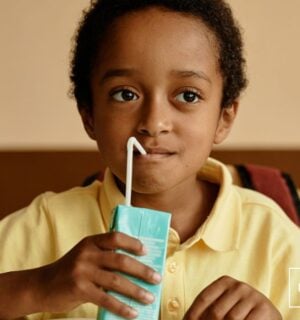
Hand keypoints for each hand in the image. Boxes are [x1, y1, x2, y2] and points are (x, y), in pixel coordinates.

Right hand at [33, 232, 160, 318]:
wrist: (42, 285)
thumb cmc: (70, 270)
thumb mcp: (85, 255)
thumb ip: (104, 256)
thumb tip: (134, 267)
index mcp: (91, 242)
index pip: (116, 237)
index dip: (133, 243)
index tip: (146, 251)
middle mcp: (87, 253)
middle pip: (121, 260)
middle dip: (142, 270)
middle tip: (156, 278)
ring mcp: (82, 271)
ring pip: (116, 280)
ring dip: (136, 290)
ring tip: (149, 297)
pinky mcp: (79, 289)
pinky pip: (106, 299)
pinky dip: (122, 307)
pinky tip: (133, 312)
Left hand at [183, 276, 281, 319]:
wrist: (268, 315)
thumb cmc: (241, 312)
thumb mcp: (224, 305)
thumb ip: (208, 310)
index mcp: (224, 282)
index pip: (203, 299)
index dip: (193, 314)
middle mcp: (238, 286)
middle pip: (215, 312)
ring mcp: (252, 296)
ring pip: (231, 319)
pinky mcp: (264, 308)